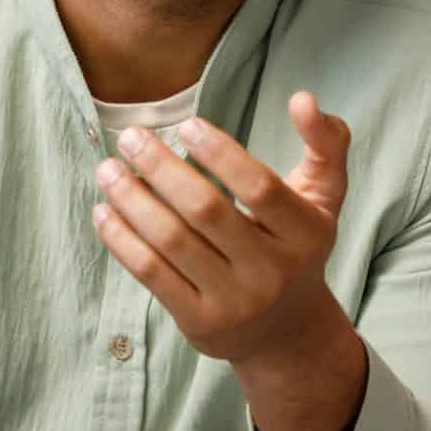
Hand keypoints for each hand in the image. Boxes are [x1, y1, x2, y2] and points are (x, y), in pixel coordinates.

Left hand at [92, 92, 350, 367]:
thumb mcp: (324, 197)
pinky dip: (121, 239)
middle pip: (206, 211)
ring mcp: (235, 301)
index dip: (220, 153)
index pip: (260, 188)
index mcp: (306, 234)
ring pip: (171, 241)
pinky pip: (151, 274)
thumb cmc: (297, 247)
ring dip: (131, 200)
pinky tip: (104, 211)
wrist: (286, 331)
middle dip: (161, 168)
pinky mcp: (200, 322)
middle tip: (130, 137)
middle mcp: (272, 272)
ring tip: (107, 169)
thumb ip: (326, 143)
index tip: (186, 125)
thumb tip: (303, 98)